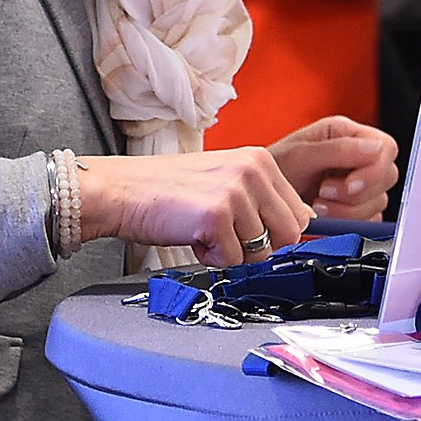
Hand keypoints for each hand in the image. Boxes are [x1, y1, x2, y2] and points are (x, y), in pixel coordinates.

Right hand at [75, 148, 311, 265]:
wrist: (120, 190)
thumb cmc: (169, 190)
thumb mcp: (226, 181)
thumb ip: (261, 198)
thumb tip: (300, 225)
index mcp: (259, 159)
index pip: (300, 213)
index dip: (274, 232)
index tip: (247, 230)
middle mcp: (252, 171)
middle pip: (289, 235)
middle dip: (260, 247)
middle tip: (226, 234)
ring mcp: (235, 192)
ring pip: (261, 252)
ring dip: (231, 251)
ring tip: (203, 230)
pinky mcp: (216, 216)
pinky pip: (233, 261)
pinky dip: (211, 258)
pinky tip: (192, 236)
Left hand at [269, 116, 396, 221]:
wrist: (256, 196)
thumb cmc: (271, 168)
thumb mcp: (299, 155)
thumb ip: (337, 150)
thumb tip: (376, 149)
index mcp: (347, 134)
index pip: (386, 148)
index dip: (372, 170)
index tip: (347, 185)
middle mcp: (357, 156)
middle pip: (387, 177)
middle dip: (356, 194)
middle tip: (324, 195)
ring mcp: (359, 183)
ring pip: (379, 202)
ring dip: (348, 210)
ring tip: (318, 206)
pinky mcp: (357, 208)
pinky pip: (370, 220)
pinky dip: (348, 222)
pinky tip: (325, 216)